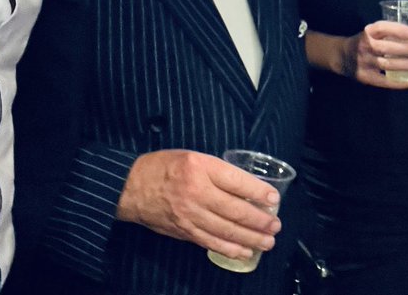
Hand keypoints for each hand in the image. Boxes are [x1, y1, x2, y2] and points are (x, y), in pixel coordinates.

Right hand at [115, 150, 281, 261]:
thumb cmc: (165, 167)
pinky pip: (211, 242)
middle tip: (275, 225)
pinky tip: (245, 251)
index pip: (237, 181)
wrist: (131, 187)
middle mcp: (196, 191)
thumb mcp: (193, 157)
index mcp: (201, 167)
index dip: (258, 191)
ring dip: (250, 238)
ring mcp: (189, 214)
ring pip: (226, 230)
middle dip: (259, 220)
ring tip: (268, 241)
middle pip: (235, 209)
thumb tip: (246, 188)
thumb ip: (217, 171)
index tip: (274, 198)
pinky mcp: (184, 231)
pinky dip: (230, 249)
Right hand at [343, 20, 407, 89]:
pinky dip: (398, 83)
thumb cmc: (363, 41)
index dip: (399, 30)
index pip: (383, 28)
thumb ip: (387, 32)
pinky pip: (384, 81)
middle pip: (387, 48)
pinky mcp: (365, 76)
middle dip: (407, 50)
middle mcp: (364, 46)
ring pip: (387, 65)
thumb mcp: (371, 32)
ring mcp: (364, 62)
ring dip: (406, 65)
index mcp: (367, 32)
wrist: (340, 56)